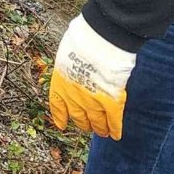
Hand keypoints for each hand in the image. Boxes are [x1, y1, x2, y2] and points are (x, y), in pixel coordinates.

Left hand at [49, 15, 135, 139]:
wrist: (99, 39)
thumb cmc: (83, 38)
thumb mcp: (68, 51)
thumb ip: (70, 63)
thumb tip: (75, 62)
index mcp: (60, 82)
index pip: (57, 105)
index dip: (60, 116)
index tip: (62, 124)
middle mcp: (73, 95)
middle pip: (78, 116)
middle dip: (83, 123)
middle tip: (88, 126)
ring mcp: (91, 100)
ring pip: (95, 122)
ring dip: (99, 128)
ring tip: (102, 132)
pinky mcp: (110, 101)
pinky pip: (113, 119)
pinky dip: (115, 129)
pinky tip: (116, 134)